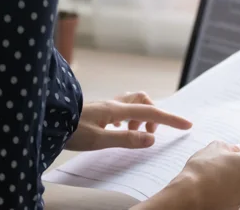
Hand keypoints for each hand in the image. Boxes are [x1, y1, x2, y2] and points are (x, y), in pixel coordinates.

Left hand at [65, 91, 191, 151]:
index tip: (187, 125)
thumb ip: (126, 139)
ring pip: (132, 103)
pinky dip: (129, 118)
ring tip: (133, 135)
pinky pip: (122, 109)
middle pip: (143, 100)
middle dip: (153, 115)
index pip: (150, 113)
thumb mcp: (100, 140)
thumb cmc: (72, 131)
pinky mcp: (100, 110)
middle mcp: (113, 103)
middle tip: (149, 134)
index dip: (170, 119)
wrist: (52, 121)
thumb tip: (151, 138)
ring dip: (140, 117)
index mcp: (116, 109)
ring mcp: (106, 105)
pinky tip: (121, 130)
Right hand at [147, 125, 239, 209]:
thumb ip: (230, 147)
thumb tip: (236, 151)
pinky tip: (212, 177)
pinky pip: (234, 189)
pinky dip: (226, 182)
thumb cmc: (203, 170)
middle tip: (227, 150)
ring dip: (233, 170)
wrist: (190, 195)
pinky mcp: (235, 205)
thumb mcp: (216, 147)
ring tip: (213, 165)